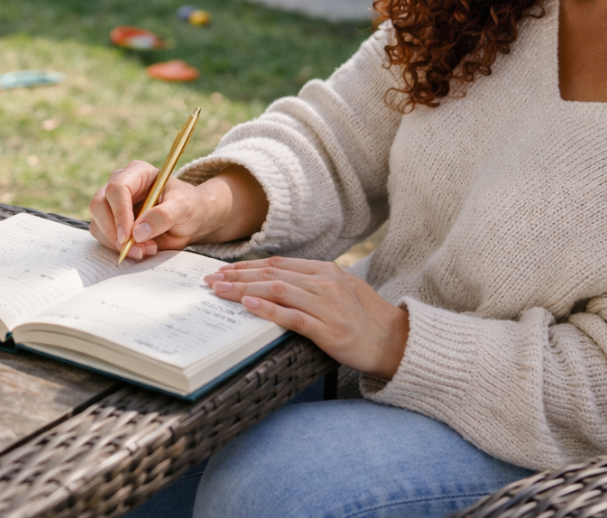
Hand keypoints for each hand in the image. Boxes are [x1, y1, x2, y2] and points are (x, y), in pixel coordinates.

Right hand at [89, 161, 228, 260]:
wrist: (190, 220)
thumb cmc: (189, 206)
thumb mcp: (184, 208)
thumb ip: (164, 216)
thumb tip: (138, 232)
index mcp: (137, 173)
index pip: (117, 188)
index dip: (119, 212)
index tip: (128, 235)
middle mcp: (120, 185)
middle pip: (99, 205)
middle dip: (114, 231)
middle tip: (136, 249)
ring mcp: (113, 204)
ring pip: (98, 223)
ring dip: (117, 243)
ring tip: (146, 250)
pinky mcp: (112, 222)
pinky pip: (103, 237)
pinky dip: (118, 248)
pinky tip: (142, 250)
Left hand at [204, 257, 408, 379]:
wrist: (396, 341)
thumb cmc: (366, 318)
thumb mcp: (341, 289)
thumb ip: (312, 282)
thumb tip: (276, 280)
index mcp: (326, 271)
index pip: (277, 265)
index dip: (247, 267)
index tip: (224, 271)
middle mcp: (325, 284)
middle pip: (272, 275)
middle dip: (237, 277)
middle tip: (210, 281)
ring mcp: (327, 307)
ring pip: (277, 292)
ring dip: (244, 290)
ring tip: (219, 291)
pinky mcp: (329, 331)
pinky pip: (293, 317)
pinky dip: (269, 310)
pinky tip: (249, 307)